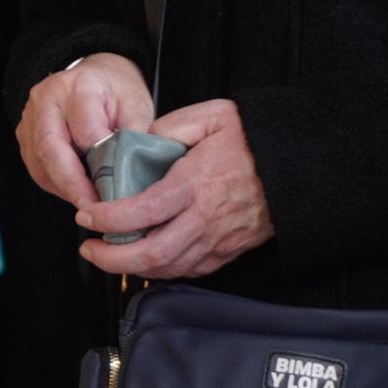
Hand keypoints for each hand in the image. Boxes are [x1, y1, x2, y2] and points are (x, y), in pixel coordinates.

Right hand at [17, 53, 155, 209]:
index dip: (100, 164)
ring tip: (89, 203)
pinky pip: (36, 168)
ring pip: (40, 164)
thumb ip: (134, 136)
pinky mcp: (24, 136)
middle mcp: (46, 99)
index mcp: (78, 85)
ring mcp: (29, 118)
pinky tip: (76, 189)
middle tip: (94, 209)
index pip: (84, 131)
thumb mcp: (135, 105)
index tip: (114, 189)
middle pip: (51, 149)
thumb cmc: (114, 92)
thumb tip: (129, 174)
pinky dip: (57, 184)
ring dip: (64, 188)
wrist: (92, 76)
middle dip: (73, 185)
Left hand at [75, 99, 274, 279]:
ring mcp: (216, 240)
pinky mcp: (226, 252)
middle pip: (150, 255)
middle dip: (111, 259)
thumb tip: (141, 143)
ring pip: (166, 269)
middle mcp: (204, 219)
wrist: (300, 167)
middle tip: (90, 249)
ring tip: (111, 254)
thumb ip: (171, 127)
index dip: (108, 220)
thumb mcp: (213, 116)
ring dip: (132, 267)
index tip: (87, 217)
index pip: (142, 212)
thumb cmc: (256, 140)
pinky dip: (160, 269)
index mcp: (196, 184)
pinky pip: (187, 270)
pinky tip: (145, 258)